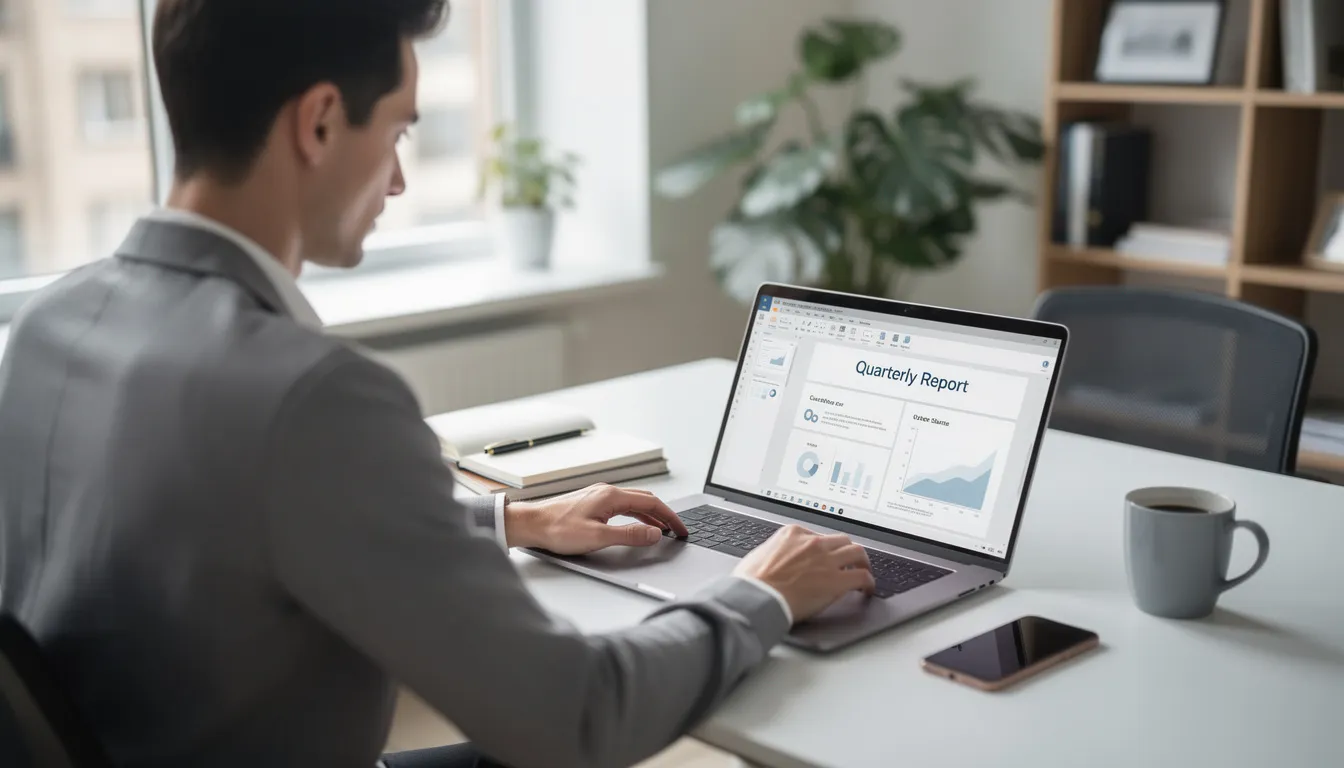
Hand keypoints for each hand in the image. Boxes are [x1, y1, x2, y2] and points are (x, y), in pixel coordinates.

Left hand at [504, 484, 688, 554]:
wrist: (531, 524)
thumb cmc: (558, 530)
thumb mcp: (598, 537)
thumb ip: (629, 535)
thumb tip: (655, 534)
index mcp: (611, 496)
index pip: (651, 503)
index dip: (670, 517)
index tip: (681, 529)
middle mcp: (607, 491)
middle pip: (645, 499)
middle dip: (664, 514)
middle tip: (677, 529)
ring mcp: (598, 495)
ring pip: (633, 502)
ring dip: (650, 515)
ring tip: (662, 529)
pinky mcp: (591, 502)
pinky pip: (622, 505)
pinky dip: (636, 514)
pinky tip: (635, 524)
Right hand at [734, 525, 874, 621]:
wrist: (756, 597)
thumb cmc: (751, 581)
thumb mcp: (761, 554)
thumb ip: (776, 552)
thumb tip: (778, 560)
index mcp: (793, 533)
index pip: (818, 536)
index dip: (825, 548)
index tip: (826, 556)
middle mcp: (813, 543)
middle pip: (841, 540)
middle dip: (847, 550)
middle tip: (850, 560)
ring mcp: (827, 560)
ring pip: (857, 553)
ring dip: (862, 562)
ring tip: (863, 571)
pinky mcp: (836, 581)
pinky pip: (862, 577)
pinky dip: (869, 582)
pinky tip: (867, 589)